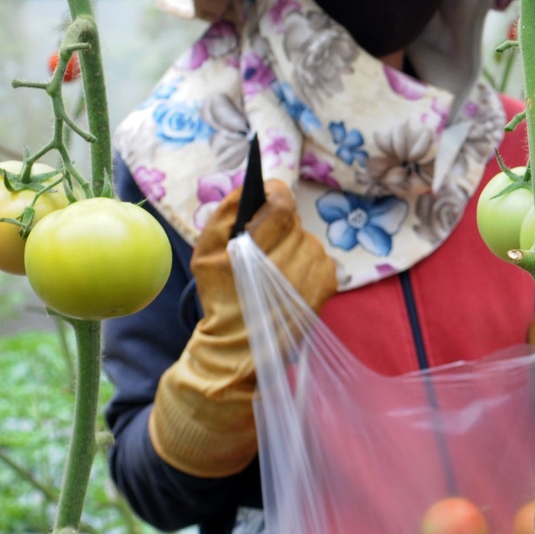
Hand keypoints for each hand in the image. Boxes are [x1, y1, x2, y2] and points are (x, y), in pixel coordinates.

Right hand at [191, 179, 336, 316]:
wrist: (241, 345)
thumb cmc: (220, 295)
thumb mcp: (206, 252)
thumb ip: (226, 213)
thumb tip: (251, 188)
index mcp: (256, 249)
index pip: (282, 204)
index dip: (275, 194)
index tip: (267, 195)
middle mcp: (291, 259)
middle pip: (294, 221)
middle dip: (278, 226)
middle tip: (262, 245)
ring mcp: (313, 272)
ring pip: (307, 237)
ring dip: (293, 244)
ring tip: (275, 266)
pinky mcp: (328, 284)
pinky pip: (319, 255)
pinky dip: (305, 261)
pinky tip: (289, 277)